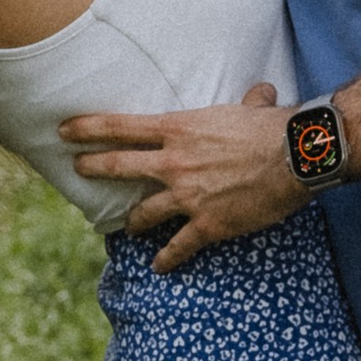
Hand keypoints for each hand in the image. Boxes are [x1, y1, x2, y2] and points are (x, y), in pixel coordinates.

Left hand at [60, 85, 302, 270]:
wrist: (295, 158)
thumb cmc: (275, 128)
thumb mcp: (254, 109)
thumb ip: (250, 102)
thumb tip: (262, 93)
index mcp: (180, 129)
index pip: (121, 127)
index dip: (88, 128)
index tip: (64, 130)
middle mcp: (174, 163)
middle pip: (119, 166)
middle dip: (92, 168)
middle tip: (76, 169)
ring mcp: (187, 196)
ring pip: (143, 213)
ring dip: (132, 221)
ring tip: (126, 227)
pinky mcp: (207, 225)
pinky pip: (178, 247)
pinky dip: (167, 258)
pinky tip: (160, 267)